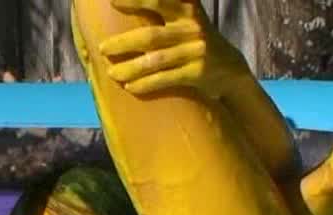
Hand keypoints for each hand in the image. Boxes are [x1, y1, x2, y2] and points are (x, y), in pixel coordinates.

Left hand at [100, 0, 247, 99]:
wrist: (230, 69)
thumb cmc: (194, 41)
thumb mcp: (184, 19)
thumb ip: (163, 10)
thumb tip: (120, 5)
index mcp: (187, 8)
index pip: (159, 1)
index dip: (135, 1)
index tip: (112, 2)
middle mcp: (192, 27)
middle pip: (151, 35)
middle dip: (124, 43)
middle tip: (102, 49)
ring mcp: (197, 50)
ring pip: (156, 60)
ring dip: (130, 68)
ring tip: (111, 73)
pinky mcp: (199, 72)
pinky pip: (166, 78)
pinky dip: (146, 84)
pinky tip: (130, 87)